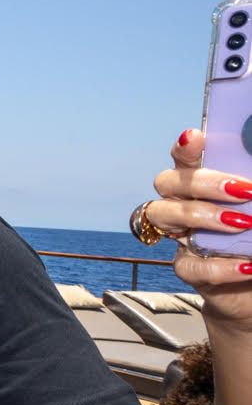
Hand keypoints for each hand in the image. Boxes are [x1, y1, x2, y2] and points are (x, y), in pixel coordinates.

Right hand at [150, 128, 251, 330]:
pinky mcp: (188, 268)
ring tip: (243, 223)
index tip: (195, 136)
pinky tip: (247, 265)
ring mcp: (181, 236)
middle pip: (168, 182)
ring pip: (162, 214)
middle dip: (201, 183)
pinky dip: (220, 266)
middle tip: (244, 190)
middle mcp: (183, 205)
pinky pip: (188, 264)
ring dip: (203, 215)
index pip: (184, 159)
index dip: (185, 147)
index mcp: (201, 185)